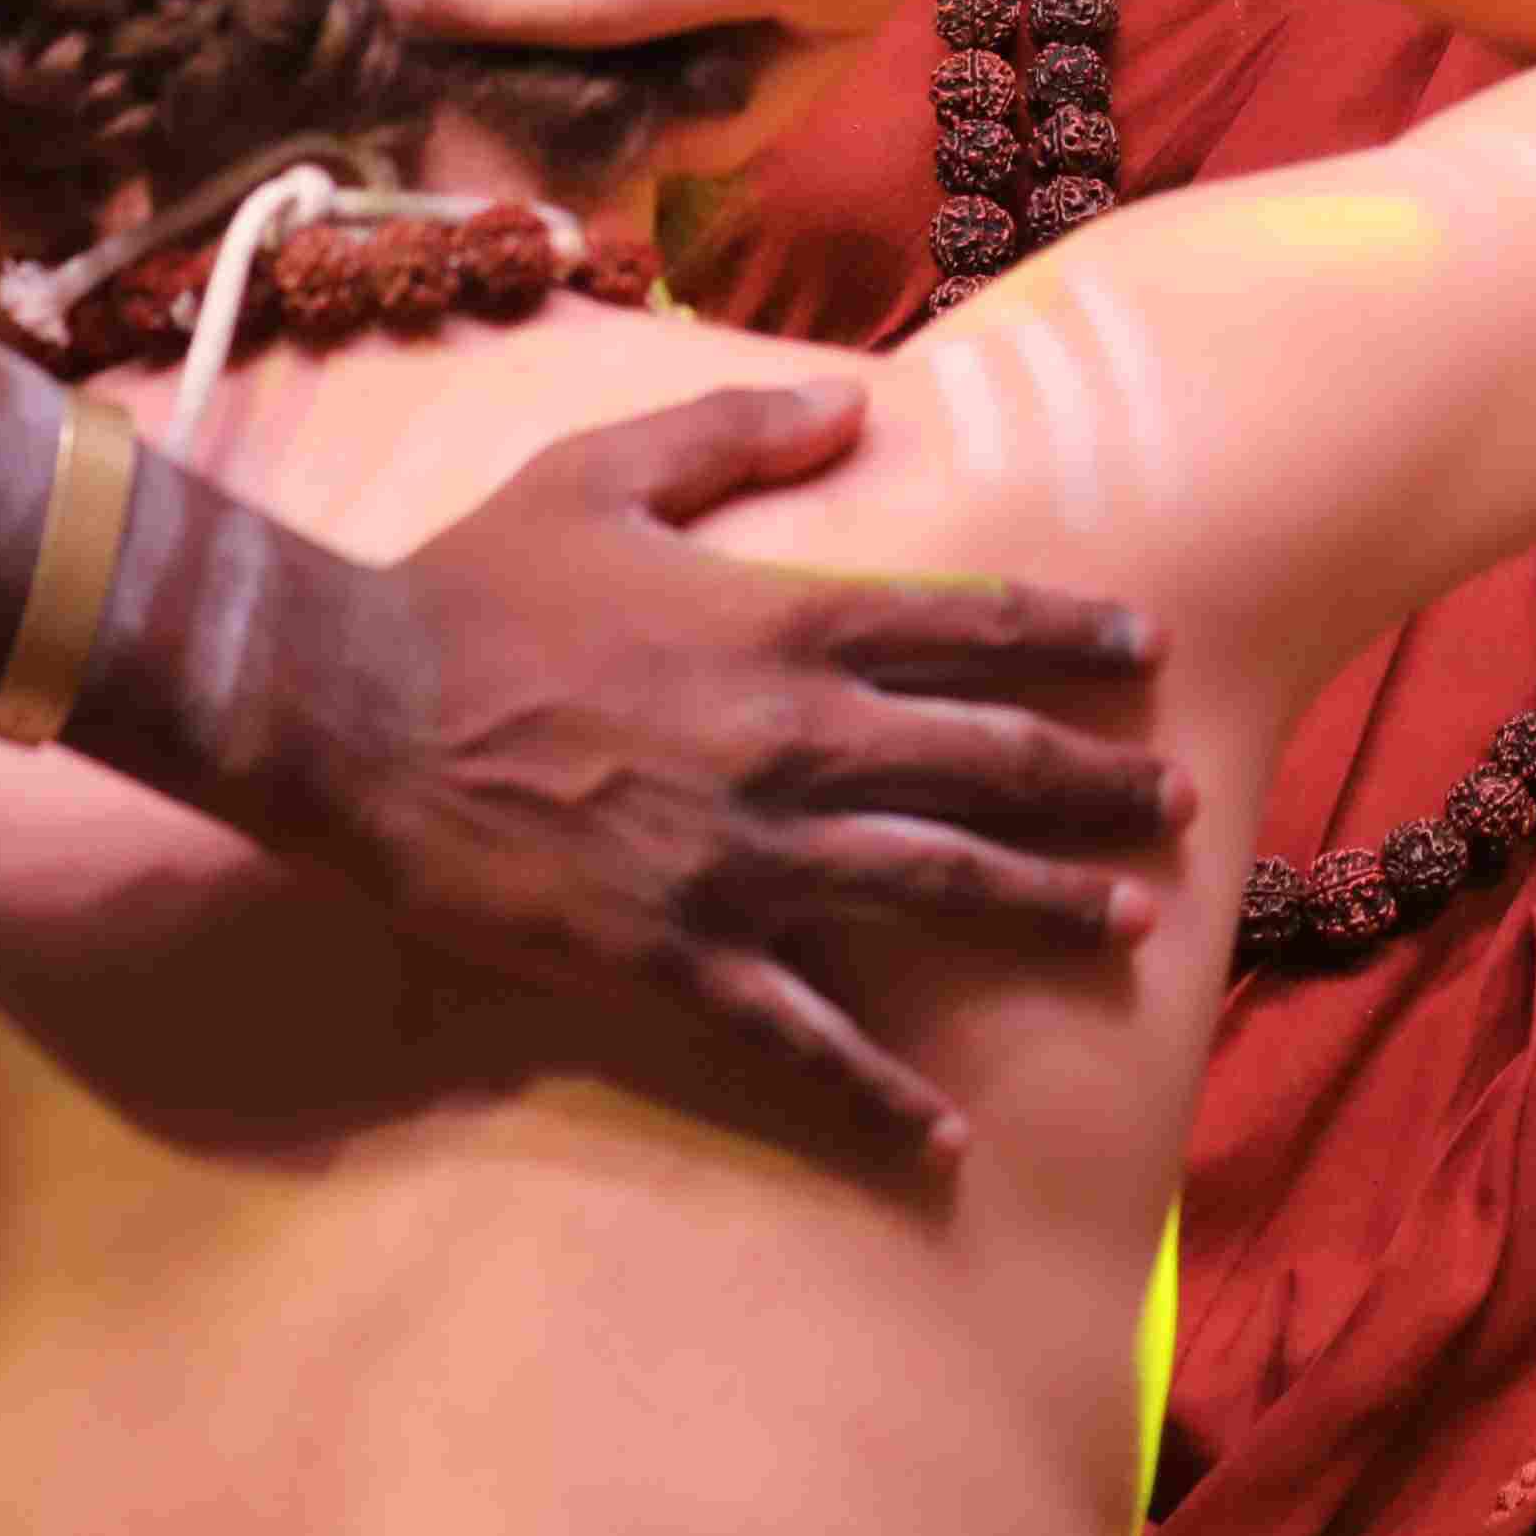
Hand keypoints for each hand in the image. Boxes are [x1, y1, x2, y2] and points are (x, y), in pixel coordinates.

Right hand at [292, 376, 1179, 1166]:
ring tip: (1134, 926)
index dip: (1072, 639)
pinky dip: (880, 1093)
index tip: (1150, 652)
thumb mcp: (607, 470)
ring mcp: (741, 858)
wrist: (351, 712)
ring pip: (935, 886)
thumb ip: (739, 433)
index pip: (972, 627)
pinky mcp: (675, 953)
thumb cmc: (474, 583)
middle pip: (988, 765)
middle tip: (1185, 806)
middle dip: (1097, 786)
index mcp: (783, 623)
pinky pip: (801, 1035)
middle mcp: (791, 743)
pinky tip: (948, 1137)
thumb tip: (856, 398)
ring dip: (1044, 907)